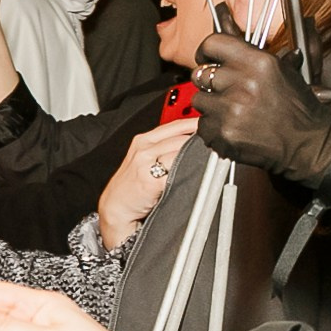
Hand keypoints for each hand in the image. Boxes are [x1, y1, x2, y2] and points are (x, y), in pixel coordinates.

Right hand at [97, 117, 199, 248]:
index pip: (176, 125)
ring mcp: (146, 164)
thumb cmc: (132, 184)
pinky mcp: (152, 181)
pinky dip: (192, 172)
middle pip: (183, 138)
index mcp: (143, 140)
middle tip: (215, 146)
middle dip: (201, 142)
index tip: (212, 125)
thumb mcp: (143, 158)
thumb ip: (164, 147)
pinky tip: (197, 175)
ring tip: (209, 161)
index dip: (197, 124)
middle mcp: (144, 149)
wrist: (116, 206)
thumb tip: (195, 140)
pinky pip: (180, 172)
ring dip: (199, 157)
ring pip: (183, 152)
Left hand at [191, 30, 330, 190]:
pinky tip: (234, 127)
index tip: (206, 57)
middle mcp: (243, 83)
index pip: (213, 43)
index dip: (206, 50)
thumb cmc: (297, 107)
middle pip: (200, 74)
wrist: (308, 142)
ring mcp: (231, 110)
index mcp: (258, 63)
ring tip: (235, 112)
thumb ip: (251, 55)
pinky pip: (202, 125)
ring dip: (212, 106)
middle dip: (210, 82)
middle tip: (225, 90)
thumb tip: (227, 26)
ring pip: (199, 100)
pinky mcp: (223, 132)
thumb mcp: (282, 71)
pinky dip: (214, 128)